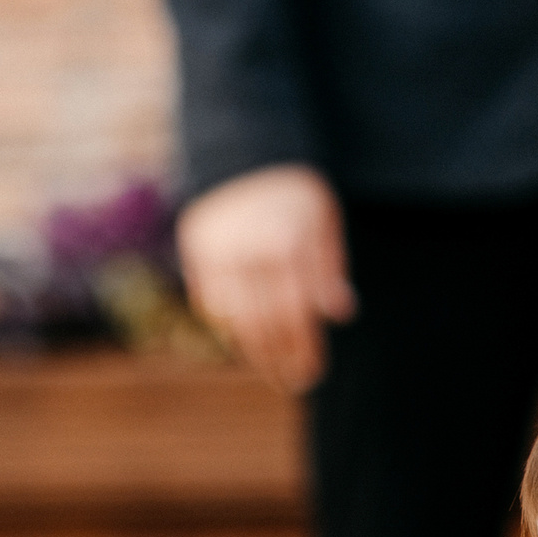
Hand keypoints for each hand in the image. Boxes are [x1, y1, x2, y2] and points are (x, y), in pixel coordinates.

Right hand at [176, 164, 354, 394]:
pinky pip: (212, 304)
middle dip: (282, 360)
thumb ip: (330, 265)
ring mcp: (220, 254)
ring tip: (271, 373)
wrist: (243, 153)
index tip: (312, 373)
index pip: (297, 313)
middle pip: (267, 324)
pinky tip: (246, 344)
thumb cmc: (293, 190)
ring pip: (236, 320)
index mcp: (287, 244)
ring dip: (255, 354)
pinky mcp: (197, 254)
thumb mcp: (322, 218)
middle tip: (293, 383)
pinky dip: (228, 327)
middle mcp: (250, 252)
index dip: (304, 349)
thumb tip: (340, 312)